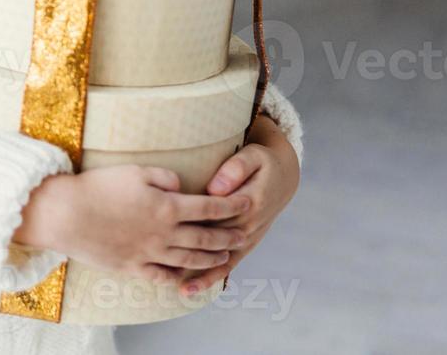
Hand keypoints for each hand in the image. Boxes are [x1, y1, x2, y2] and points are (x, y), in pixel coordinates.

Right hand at [13, 164, 252, 289]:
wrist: (66, 215)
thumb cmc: (98, 187)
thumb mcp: (134, 170)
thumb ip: (163, 177)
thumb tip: (181, 185)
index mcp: (167, 206)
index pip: (209, 207)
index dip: (231, 206)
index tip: (247, 204)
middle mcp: (164, 233)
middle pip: (204, 237)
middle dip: (228, 236)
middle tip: (244, 235)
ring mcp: (149, 253)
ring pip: (188, 259)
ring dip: (210, 258)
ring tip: (223, 257)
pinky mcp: (132, 267)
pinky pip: (161, 276)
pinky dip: (177, 276)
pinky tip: (184, 275)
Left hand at [177, 113, 300, 296]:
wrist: (283, 175)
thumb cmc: (261, 162)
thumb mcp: (252, 156)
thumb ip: (235, 170)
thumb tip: (216, 189)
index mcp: (247, 203)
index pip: (215, 217)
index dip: (192, 225)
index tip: (168, 232)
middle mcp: (248, 225)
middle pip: (215, 242)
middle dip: (191, 255)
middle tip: (164, 267)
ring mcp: (247, 237)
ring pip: (222, 259)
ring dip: (203, 274)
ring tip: (182, 289)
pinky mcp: (245, 243)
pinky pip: (229, 263)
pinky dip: (213, 277)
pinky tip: (194, 288)